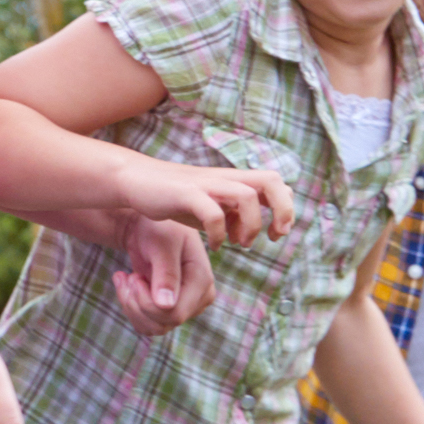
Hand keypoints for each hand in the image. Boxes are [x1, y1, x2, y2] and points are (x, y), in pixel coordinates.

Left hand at [111, 215, 219, 333]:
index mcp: (202, 280)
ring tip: (126, 279)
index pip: (174, 314)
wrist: (150, 226)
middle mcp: (199, 297)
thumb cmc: (158, 228)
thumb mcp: (161, 245)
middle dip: (136, 303)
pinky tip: (127, 284)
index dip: (146, 303)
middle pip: (162, 324)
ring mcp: (187, 305)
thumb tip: (166, 306)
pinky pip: (148, 324)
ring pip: (153, 328)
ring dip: (131, 305)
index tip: (133, 277)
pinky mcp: (172, 309)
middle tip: (128, 277)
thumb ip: (165, 273)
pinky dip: (131, 307)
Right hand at [116, 154, 294, 248]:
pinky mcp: (186, 194)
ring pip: (246, 196)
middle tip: (272, 237)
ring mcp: (207, 184)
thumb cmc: (178, 197)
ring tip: (240, 243)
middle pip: (271, 181)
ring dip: (250, 225)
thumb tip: (261, 226)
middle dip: (282, 210)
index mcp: (235, 180)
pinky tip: (215, 246)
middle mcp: (226, 178)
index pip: (276, 183)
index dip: (286, 207)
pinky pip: (213, 212)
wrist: (137, 182)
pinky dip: (219, 233)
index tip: (277, 233)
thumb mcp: (213, 205)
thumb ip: (237, 212)